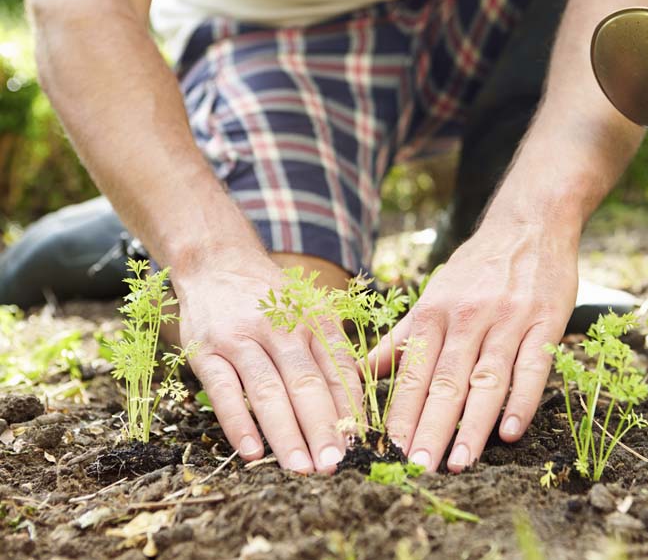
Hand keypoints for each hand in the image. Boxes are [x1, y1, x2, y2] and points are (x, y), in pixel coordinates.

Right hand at [173, 251, 362, 472]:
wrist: (216, 262)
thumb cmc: (271, 298)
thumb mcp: (308, 310)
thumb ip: (329, 351)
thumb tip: (354, 408)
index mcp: (313, 318)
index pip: (338, 368)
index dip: (350, 408)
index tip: (360, 443)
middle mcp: (280, 327)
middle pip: (306, 383)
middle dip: (323, 428)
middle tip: (334, 464)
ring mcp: (241, 338)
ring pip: (268, 390)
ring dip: (286, 433)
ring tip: (300, 467)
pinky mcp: (206, 350)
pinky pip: (223, 391)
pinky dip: (238, 423)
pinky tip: (252, 452)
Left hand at [370, 219, 578, 471]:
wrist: (528, 225)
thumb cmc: (476, 268)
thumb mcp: (433, 296)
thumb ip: (401, 338)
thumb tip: (359, 372)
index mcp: (434, 313)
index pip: (413, 372)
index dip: (401, 414)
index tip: (387, 451)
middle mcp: (467, 317)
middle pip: (446, 381)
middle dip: (430, 428)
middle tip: (417, 469)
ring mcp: (508, 320)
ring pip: (486, 379)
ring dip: (473, 425)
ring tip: (459, 463)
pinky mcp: (545, 322)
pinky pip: (532, 367)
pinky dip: (521, 400)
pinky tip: (510, 432)